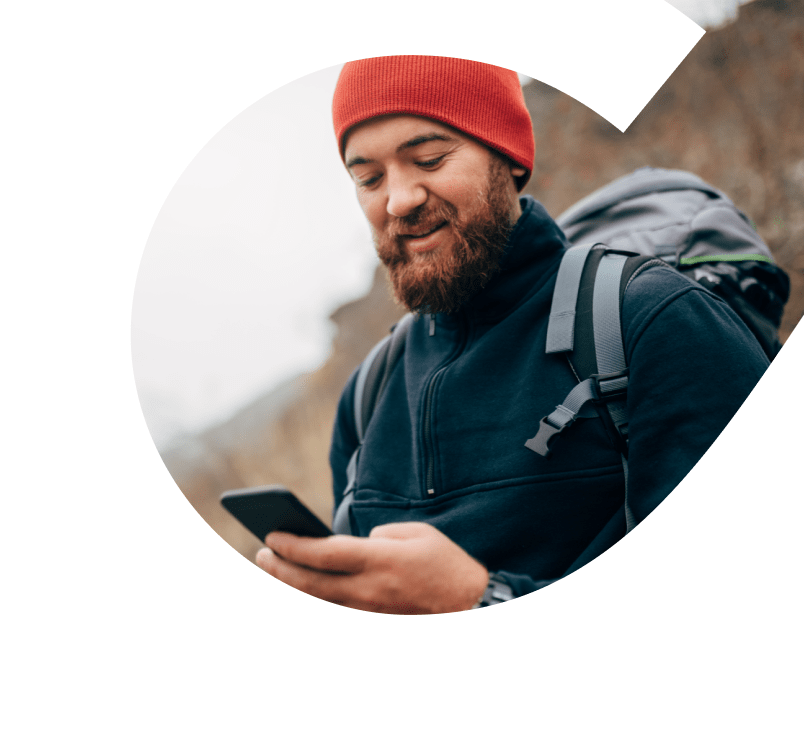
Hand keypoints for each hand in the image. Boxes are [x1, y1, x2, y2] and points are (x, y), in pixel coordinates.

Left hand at [255, 522, 488, 613]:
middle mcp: (369, 589)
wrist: (471, 605)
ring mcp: (369, 612)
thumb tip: (356, 543)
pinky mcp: (374, 624)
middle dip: (280, 569)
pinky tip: (301, 592)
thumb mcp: (416, 533)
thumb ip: (380, 535)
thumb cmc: (445, 563)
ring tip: (273, 571)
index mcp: (379, 560)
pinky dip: (313, 604)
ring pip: (317, 603)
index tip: (271, 536)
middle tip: (262, 554)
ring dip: (290, 588)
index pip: (323, 553)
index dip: (292, 545)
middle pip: (311, 583)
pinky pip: (335, 614)